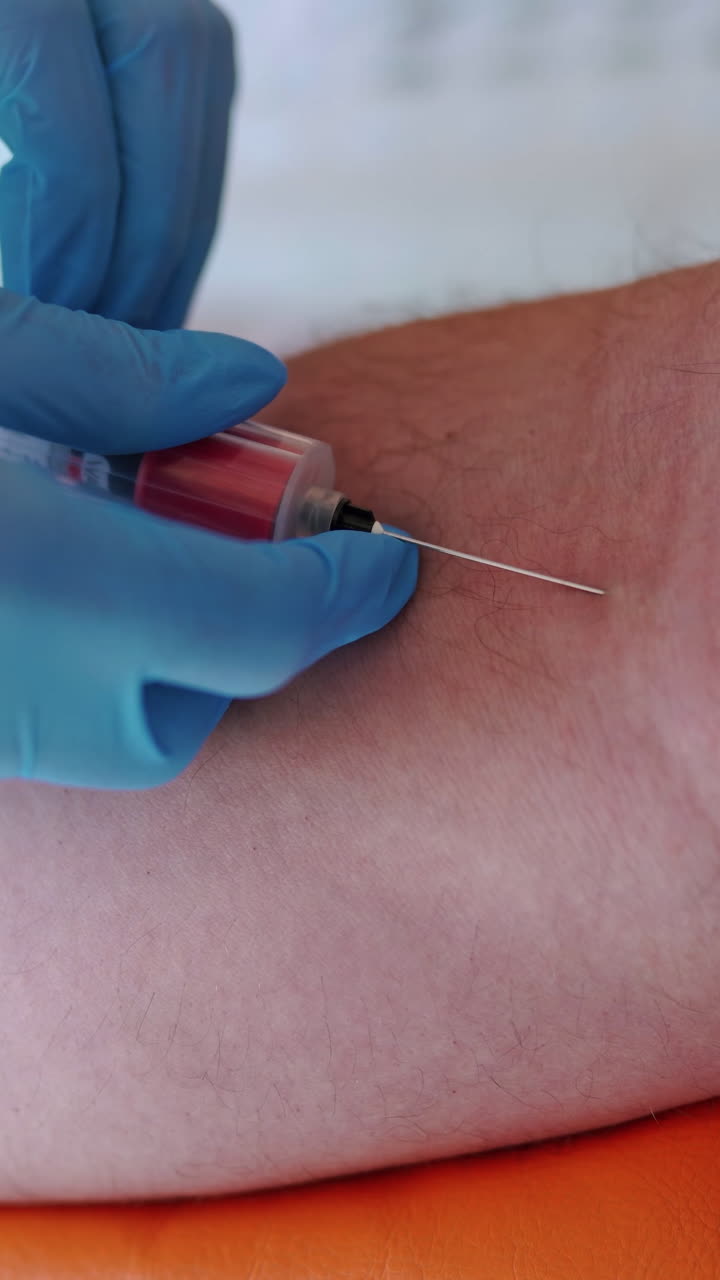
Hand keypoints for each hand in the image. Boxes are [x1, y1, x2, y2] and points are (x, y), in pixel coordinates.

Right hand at [0, 3, 417, 787]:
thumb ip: (112, 376)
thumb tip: (252, 381)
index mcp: (40, 585)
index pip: (261, 627)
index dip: (343, 592)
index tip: (388, 556)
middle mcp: (17, 696)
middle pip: (189, 712)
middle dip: (240, 636)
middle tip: (232, 541)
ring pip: (119, 736)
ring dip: (165, 656)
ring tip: (132, 552)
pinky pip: (54, 728)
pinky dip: (91, 669)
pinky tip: (54, 588)